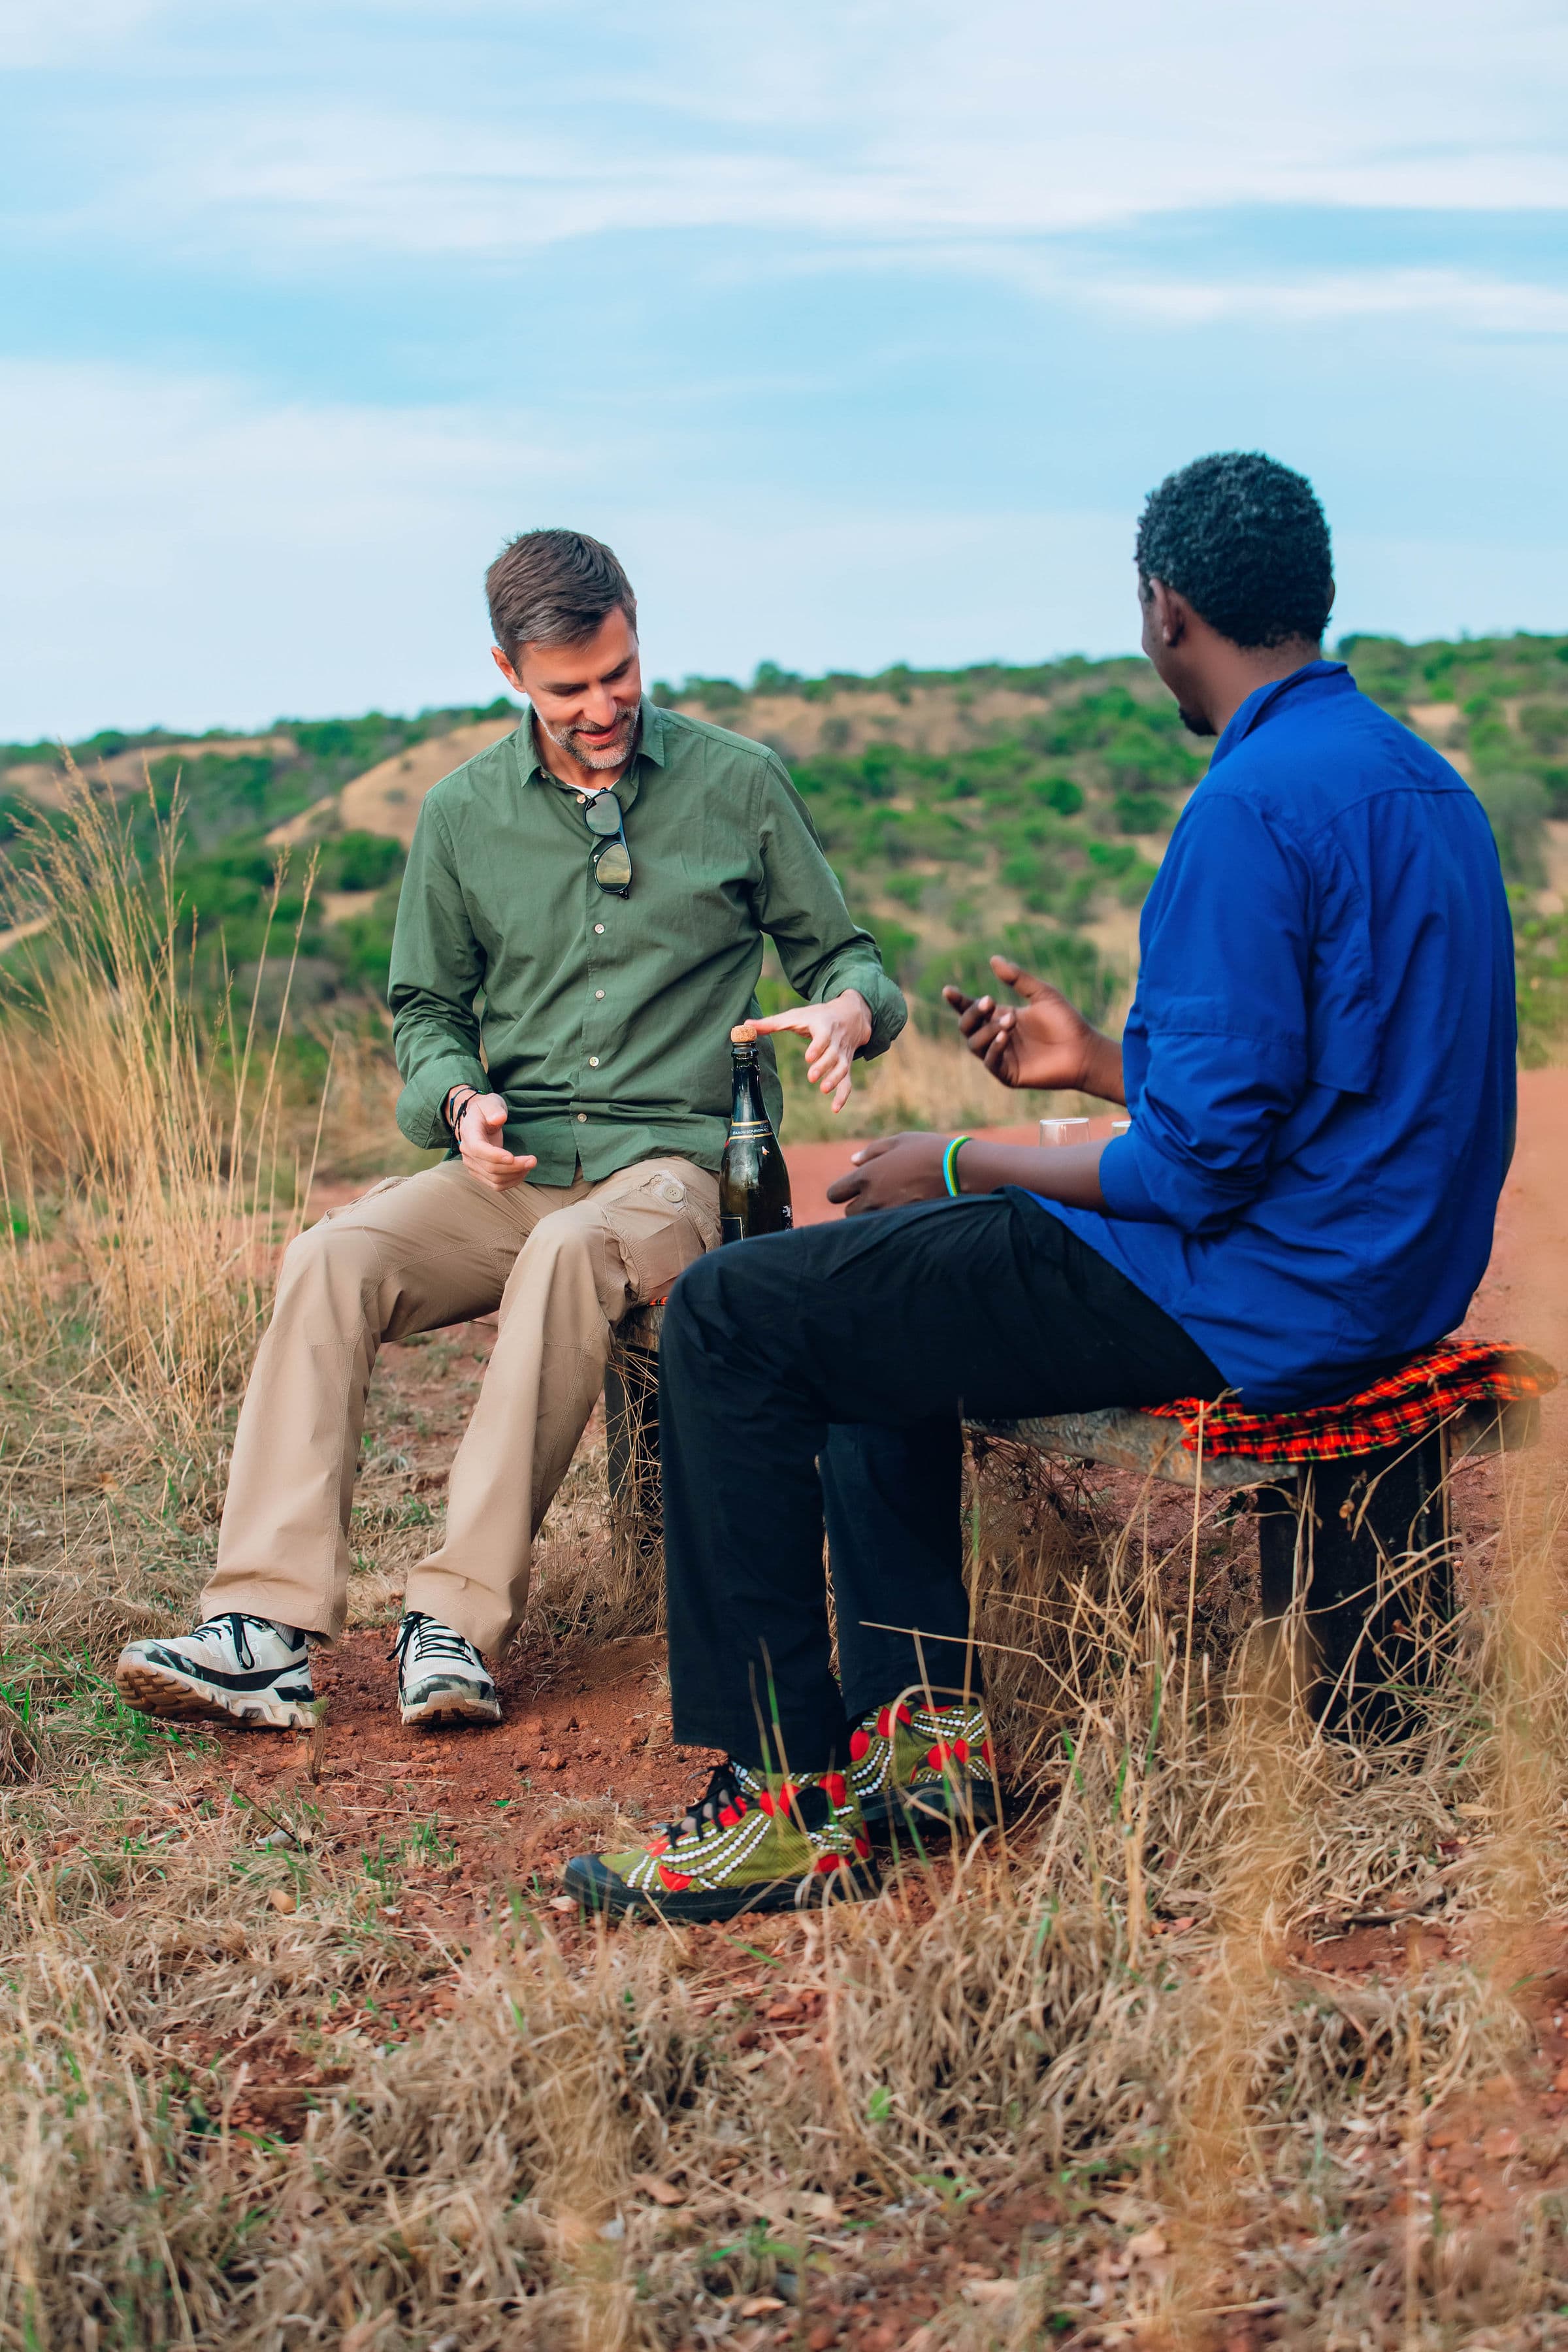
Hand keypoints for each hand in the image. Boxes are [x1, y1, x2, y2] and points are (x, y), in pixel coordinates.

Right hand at [455, 1091, 536, 1192]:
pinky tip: (522, 1172)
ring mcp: (472, 1164)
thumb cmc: (486, 1109)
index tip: (513, 1157)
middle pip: (490, 1167)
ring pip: (494, 1179)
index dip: (495, 1156)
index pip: (478, 1149)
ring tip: (529, 1164)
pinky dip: (511, 1182)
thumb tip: (498, 1119)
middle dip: (514, 1166)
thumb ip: (494, 1110)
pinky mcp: (480, 1173)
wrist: (478, 1119)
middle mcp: (467, 1152)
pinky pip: (495, 1184)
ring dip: (515, 1175)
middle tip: (533, 1160)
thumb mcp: (491, 1102)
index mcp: (469, 1133)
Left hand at [752, 989, 871, 1114]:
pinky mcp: (845, 1065)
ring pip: (842, 1068)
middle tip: (811, 1077)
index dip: (817, 1047)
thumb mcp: (796, 1016)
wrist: (850, 1015)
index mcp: (824, 1027)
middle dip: (823, 1066)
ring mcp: (842, 1055)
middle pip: (832, 1055)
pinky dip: (843, 1095)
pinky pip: (847, 1081)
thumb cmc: (817, 1016)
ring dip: (834, 1080)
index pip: (823, 1037)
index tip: (808, 1057)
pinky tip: (835, 1109)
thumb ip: (771, 1023)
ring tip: (823, 1090)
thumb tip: (746, 1025)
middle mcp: (836, 1041)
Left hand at [825, 1131, 948, 1215]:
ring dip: (873, 1218)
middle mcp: (872, 1198)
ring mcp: (888, 1214)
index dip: (841, 1192)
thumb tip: (853, 1160)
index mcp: (866, 1176)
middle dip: (858, 1207)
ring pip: (867, 1225)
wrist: (960, 1170)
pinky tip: (904, 1215)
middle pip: (849, 1214)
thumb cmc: (929, 1150)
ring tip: (891, 1206)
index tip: (851, 1191)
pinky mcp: (904, 1225)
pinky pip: (887, 1231)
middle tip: (876, 1198)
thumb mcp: (899, 1142)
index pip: (835, 1194)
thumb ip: (872, 1152)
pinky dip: (891, 1225)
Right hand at [942, 958, 1123, 1099]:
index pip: (971, 1009)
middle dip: (973, 1013)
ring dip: (986, 1030)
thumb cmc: (1066, 1022)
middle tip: (990, 1002)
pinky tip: (1004, 1036)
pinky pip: (990, 1062)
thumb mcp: (1042, 994)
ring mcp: (1001, 1056)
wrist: (1084, 1050)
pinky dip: (993, 1048)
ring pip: (974, 1044)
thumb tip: (994, 959)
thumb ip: (1018, 978)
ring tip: (1009, 1021)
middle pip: (966, 1026)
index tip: (948, 990)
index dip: (958, 1001)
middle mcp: (996, 1037)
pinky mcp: (1008, 1074)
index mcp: (1000, 1017)